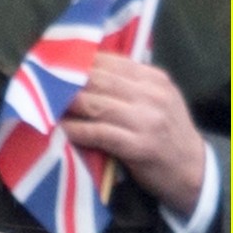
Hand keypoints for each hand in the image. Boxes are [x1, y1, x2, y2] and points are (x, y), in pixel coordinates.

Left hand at [61, 53, 205, 215]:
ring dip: (68, 105)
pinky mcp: (139, 146)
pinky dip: (77, 130)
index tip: (54, 65)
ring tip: (45, 106)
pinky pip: (100, 133)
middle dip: (68, 81)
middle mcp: (151, 95)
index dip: (80, 62)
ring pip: (98, 105)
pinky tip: (61, 130)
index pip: (111, 62)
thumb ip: (130, 88)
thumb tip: (87, 76)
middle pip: (101, 80)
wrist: (191, 170)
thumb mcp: (156, 102)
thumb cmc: (165, 136)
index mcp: (154, 79)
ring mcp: (146, 120)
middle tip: (41, 84)